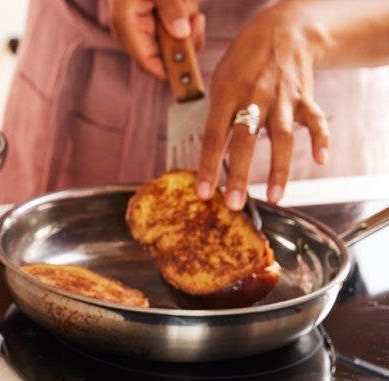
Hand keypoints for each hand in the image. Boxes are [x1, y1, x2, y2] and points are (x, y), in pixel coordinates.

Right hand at [108, 0, 204, 80]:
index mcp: (126, 27)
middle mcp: (133, 34)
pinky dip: (185, 16)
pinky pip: (176, 30)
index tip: (192, 73)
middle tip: (197, 19)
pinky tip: (183, 2)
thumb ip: (170, 8)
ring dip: (186, 23)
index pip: (147, 62)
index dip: (169, 72)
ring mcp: (143, 29)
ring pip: (174, 43)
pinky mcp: (154, 22)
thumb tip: (182, 34)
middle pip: (164, 56)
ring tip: (184, 2)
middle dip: (185, 41)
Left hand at [195, 2, 329, 208]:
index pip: (213, 136)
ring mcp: (282, 98)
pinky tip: (321, 159)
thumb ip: (216, 117)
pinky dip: (321, 139)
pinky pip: (315, 121)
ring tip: (275, 197)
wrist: (282, 31)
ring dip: (279, 169)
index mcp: (226, 95)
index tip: (204, 193)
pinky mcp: (305, 98)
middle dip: (238, 175)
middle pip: (244, 141)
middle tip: (233, 204)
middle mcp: (254, 97)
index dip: (207, 166)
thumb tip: (209, 156)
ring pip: (281, 137)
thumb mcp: (219, 82)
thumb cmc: (244, 62)